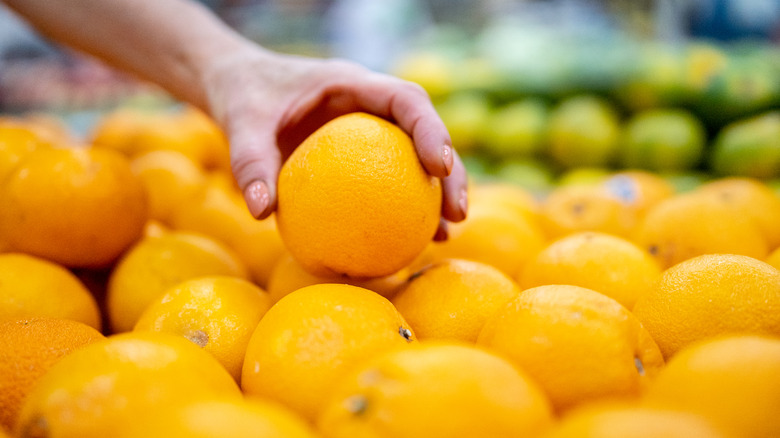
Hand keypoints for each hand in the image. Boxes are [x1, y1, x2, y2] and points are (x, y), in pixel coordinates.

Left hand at [201, 46, 467, 236]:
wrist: (240, 88)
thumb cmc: (243, 96)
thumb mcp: (240, 122)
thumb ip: (249, 161)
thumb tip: (260, 212)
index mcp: (352, 84)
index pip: (406, 100)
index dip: (431, 130)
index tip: (440, 167)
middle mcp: (371, 107)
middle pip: (425, 134)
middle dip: (450, 172)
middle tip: (457, 214)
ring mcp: (370, 132)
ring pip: (416, 161)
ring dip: (436, 196)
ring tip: (444, 235)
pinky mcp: (360, 156)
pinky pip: (388, 182)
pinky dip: (399, 210)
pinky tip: (403, 246)